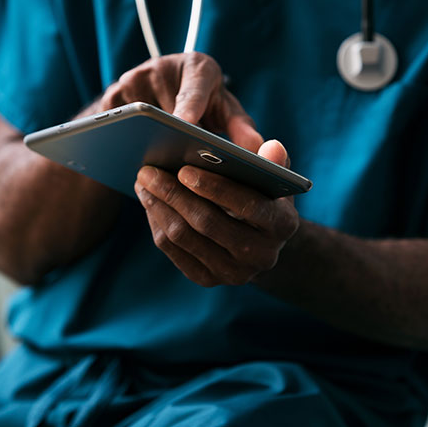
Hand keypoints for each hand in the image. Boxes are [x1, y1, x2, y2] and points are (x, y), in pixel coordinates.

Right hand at [101, 52, 262, 151]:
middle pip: (162, 111)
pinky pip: (116, 126)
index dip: (189, 108)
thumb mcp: (226, 111)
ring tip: (155, 169)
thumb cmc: (205, 101)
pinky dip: (125, 145)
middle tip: (172, 166)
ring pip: (136, 121)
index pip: (194, 89)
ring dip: (144, 144)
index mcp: (199, 68)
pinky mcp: (112, 95)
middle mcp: (163, 68)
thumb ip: (242, 129)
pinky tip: (135, 163)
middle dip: (166, 138)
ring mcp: (133, 79)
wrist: (164, 87)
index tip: (185, 125)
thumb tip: (258, 150)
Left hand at [133, 140, 299, 286]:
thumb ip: (273, 162)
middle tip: (148, 171)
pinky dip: (157, 223)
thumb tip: (272, 147)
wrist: (263, 242)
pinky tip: (149, 202)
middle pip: (207, 223)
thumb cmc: (265, 197)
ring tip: (144, 183)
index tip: (184, 169)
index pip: (247, 205)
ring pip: (185, 237)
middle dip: (174, 194)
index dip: (214, 187)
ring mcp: (234, 272)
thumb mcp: (275, 178)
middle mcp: (262, 255)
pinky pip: (173, 251)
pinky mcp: (209, 279)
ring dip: (159, 207)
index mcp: (283, 225)